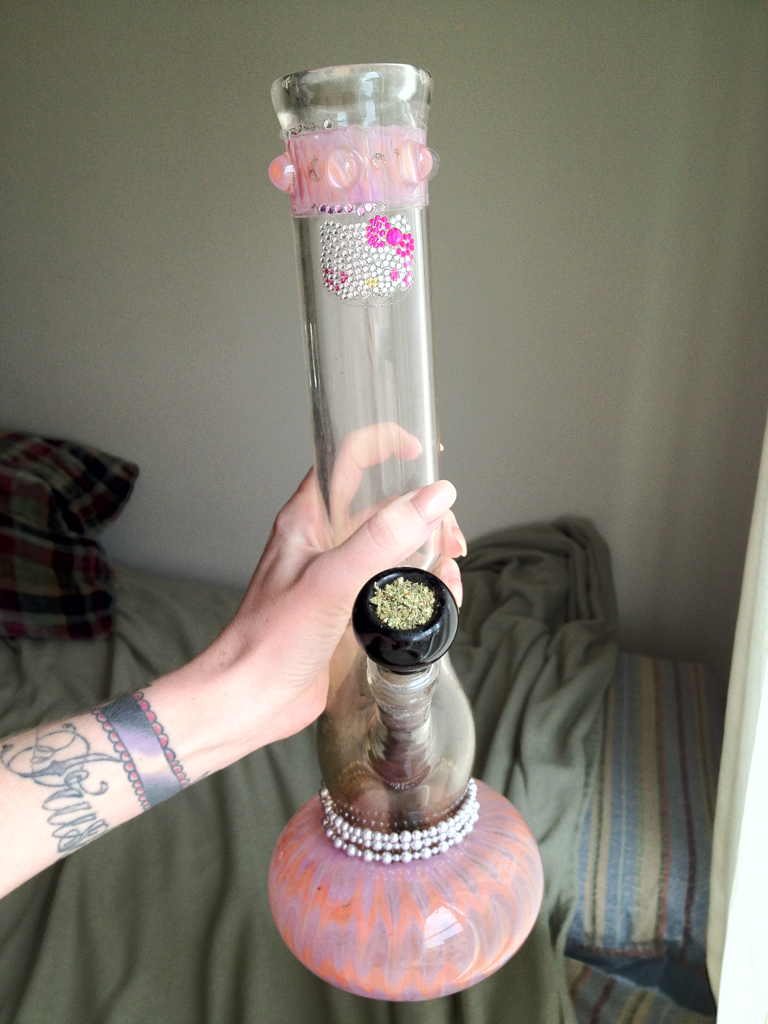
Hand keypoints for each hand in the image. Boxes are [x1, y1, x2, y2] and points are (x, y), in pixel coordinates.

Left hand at [198, 469, 463, 748]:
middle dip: (425, 515)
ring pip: (394, 547)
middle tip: (451, 540)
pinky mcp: (348, 608)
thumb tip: (433, 498)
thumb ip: (383, 538)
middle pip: (384, 506)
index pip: (346, 458)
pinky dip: (419, 588)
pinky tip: (434, 605)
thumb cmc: (270, 639)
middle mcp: (324, 541)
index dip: (383, 444)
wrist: (250, 700)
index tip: (421, 451)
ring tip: (448, 579)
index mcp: (308, 518)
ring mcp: (337, 575)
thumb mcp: (332, 582)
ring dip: (428, 555)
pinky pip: (391, 584)